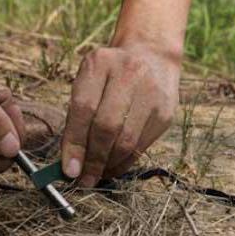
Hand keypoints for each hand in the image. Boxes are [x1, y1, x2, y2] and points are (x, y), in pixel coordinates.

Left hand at [61, 44, 179, 186]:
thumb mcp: (88, 82)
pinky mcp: (165, 112)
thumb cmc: (109, 76)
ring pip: (126, 141)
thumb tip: (70, 163)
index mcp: (100, 63)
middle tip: (83, 180)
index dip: (74, 143)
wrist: (151, 56)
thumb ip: (76, 117)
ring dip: (109, 165)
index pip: (83, 108)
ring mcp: (151, 93)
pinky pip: (142, 146)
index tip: (68, 170)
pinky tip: (113, 167)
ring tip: (97, 175)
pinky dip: (125, 162)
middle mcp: (128, 74)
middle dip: (93, 160)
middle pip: (107, 127)